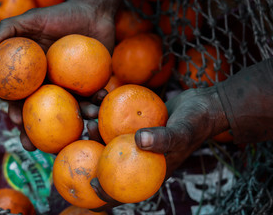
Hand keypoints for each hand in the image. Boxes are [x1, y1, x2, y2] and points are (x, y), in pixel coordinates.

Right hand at [0, 0, 125, 148]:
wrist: (91, 11)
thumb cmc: (59, 15)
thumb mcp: (33, 18)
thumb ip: (10, 27)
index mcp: (34, 77)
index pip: (20, 98)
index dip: (15, 113)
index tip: (16, 124)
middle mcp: (51, 85)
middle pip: (43, 113)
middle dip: (41, 133)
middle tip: (41, 148)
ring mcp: (72, 87)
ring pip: (71, 109)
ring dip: (77, 119)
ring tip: (85, 121)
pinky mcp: (92, 84)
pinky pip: (94, 97)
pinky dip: (97, 101)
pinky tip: (100, 103)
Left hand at [89, 86, 229, 210]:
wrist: (202, 105)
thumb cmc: (195, 123)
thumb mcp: (181, 133)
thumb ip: (163, 138)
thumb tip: (139, 140)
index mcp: (147, 171)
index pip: (124, 190)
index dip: (106, 194)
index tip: (92, 182)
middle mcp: (138, 158)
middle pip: (108, 161)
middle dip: (92, 148)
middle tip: (87, 127)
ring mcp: (134, 141)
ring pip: (107, 138)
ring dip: (95, 125)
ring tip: (89, 111)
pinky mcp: (133, 124)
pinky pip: (114, 120)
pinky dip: (106, 109)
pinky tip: (101, 95)